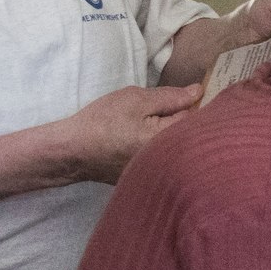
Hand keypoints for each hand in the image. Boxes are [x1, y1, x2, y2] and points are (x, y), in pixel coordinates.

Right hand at [63, 83, 199, 181]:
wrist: (73, 151)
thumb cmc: (103, 121)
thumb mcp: (135, 100)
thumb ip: (170, 97)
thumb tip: (198, 92)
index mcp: (168, 140)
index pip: (196, 119)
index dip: (189, 106)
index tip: (177, 99)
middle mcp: (168, 160)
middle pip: (189, 136)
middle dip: (180, 122)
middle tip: (158, 113)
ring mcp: (158, 171)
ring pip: (175, 147)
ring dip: (170, 135)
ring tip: (146, 127)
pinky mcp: (147, 177)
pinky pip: (163, 158)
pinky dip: (158, 148)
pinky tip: (140, 142)